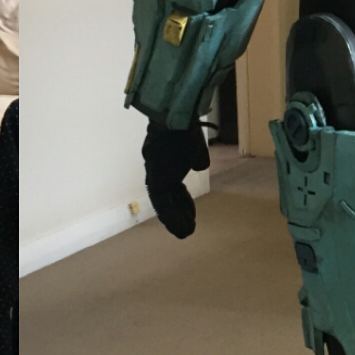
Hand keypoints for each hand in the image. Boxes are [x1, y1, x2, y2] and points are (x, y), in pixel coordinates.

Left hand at [142, 121, 209, 238]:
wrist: (176, 120)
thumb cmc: (186, 130)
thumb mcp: (195, 147)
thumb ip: (196, 158)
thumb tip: (199, 166)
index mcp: (163, 164)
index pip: (172, 187)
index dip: (181, 200)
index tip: (189, 211)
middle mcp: (156, 172)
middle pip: (167, 198)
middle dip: (178, 213)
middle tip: (186, 228)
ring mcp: (156, 177)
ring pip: (165, 206)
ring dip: (176, 221)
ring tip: (186, 233)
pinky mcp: (159, 182)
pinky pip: (165, 207)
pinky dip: (174, 220)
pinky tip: (184, 229)